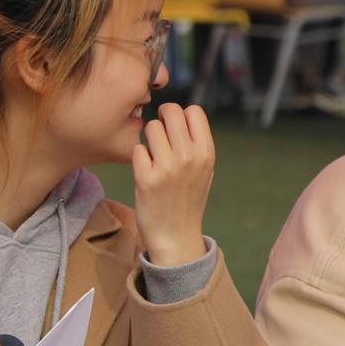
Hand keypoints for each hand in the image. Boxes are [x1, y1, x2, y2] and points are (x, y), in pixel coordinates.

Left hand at [131, 103, 215, 266]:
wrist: (176, 234)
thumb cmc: (188, 198)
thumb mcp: (205, 170)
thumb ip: (196, 143)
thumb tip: (181, 113)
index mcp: (207, 153)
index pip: (194, 111)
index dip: (182, 115)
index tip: (176, 127)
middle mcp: (189, 157)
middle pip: (171, 111)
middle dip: (162, 118)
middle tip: (159, 134)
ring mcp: (167, 168)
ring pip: (151, 127)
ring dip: (149, 138)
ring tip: (153, 154)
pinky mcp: (145, 178)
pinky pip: (137, 149)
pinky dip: (139, 157)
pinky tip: (145, 170)